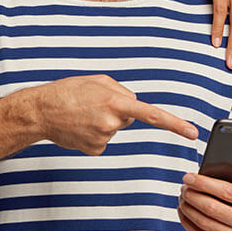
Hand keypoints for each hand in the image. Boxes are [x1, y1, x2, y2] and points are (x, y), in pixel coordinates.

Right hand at [34, 74, 197, 154]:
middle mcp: (112, 121)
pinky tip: (80, 126)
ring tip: (82, 114)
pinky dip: (94, 132)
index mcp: (116, 101)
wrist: (40, 111)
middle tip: (93, 104)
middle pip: (129, 116)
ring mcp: (104, 138)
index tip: (192, 133)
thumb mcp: (99, 81)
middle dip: (117, 109)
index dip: (174, 124)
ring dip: (103, 120)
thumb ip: (122, 91)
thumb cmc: (68, 92)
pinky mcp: (95, 149)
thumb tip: (134, 105)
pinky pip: (104, 138)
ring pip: (115, 127)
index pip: (152, 114)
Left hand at [178, 165, 231, 230]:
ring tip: (183, 196)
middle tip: (184, 186)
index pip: (227, 191)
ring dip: (188, 208)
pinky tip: (184, 212)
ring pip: (204, 222)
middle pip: (212, 207)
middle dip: (193, 194)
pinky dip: (188, 223)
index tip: (191, 176)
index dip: (205, 183)